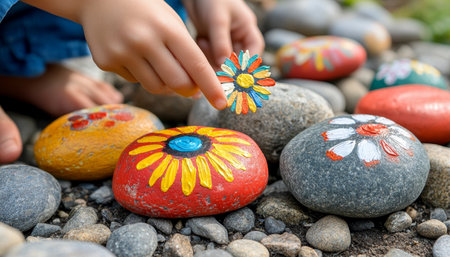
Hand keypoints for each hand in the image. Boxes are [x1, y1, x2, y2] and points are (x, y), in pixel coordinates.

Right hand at [22, 0, 226, 108]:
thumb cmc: (146, 12)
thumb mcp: (171, 22)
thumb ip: (185, 53)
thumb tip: (196, 89)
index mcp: (167, 28)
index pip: (196, 64)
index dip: (211, 87)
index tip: (222, 103)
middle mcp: (143, 41)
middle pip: (177, 83)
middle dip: (189, 90)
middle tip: (192, 89)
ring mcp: (122, 53)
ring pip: (156, 87)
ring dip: (166, 85)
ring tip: (161, 65)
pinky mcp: (106, 62)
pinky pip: (135, 82)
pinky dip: (142, 75)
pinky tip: (135, 56)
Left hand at [183, 0, 264, 67]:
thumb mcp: (218, 20)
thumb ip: (221, 43)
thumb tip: (224, 65)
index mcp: (248, 31)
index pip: (253, 53)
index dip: (247, 65)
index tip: (235, 73)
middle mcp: (238, 40)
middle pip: (236, 62)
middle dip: (225, 65)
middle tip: (215, 69)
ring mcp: (224, 44)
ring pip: (221, 62)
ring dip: (212, 58)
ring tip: (204, 42)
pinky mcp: (210, 45)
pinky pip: (209, 58)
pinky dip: (204, 53)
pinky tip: (201, 40)